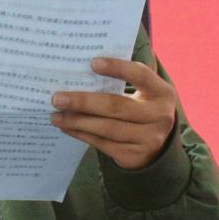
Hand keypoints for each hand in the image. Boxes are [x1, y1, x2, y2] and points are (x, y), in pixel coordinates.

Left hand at [50, 57, 177, 169]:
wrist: (157, 146)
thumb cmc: (142, 108)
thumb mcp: (144, 93)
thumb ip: (123, 80)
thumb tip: (81, 69)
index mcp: (162, 93)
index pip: (141, 75)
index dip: (118, 68)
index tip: (92, 63)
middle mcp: (159, 116)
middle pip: (116, 106)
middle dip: (84, 102)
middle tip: (57, 98)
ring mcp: (148, 139)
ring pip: (106, 128)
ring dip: (77, 121)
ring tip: (56, 115)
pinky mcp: (133, 155)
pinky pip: (102, 143)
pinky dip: (81, 134)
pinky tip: (66, 127)